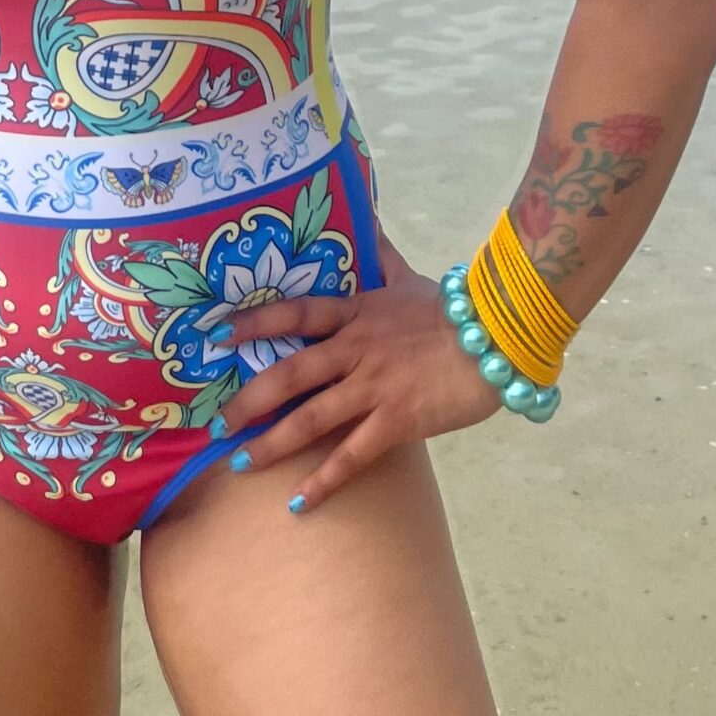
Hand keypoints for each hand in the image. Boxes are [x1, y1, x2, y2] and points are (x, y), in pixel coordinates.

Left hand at [216, 236, 503, 513]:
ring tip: (240, 462)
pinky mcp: (397, 421)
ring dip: (273, 442)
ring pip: (311, 417)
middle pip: (290, 373)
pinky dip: (323, 480)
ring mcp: (374, 387)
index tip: (217, 334)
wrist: (497, 338)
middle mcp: (355, 349)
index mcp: (355, 312)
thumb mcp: (407, 275)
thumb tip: (364, 213)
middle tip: (217, 420)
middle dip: (250, 399)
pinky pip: (352, 455)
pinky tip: (298, 503)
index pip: (294, 313)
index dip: (255, 323)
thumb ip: (379, 253)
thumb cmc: (452, 308)